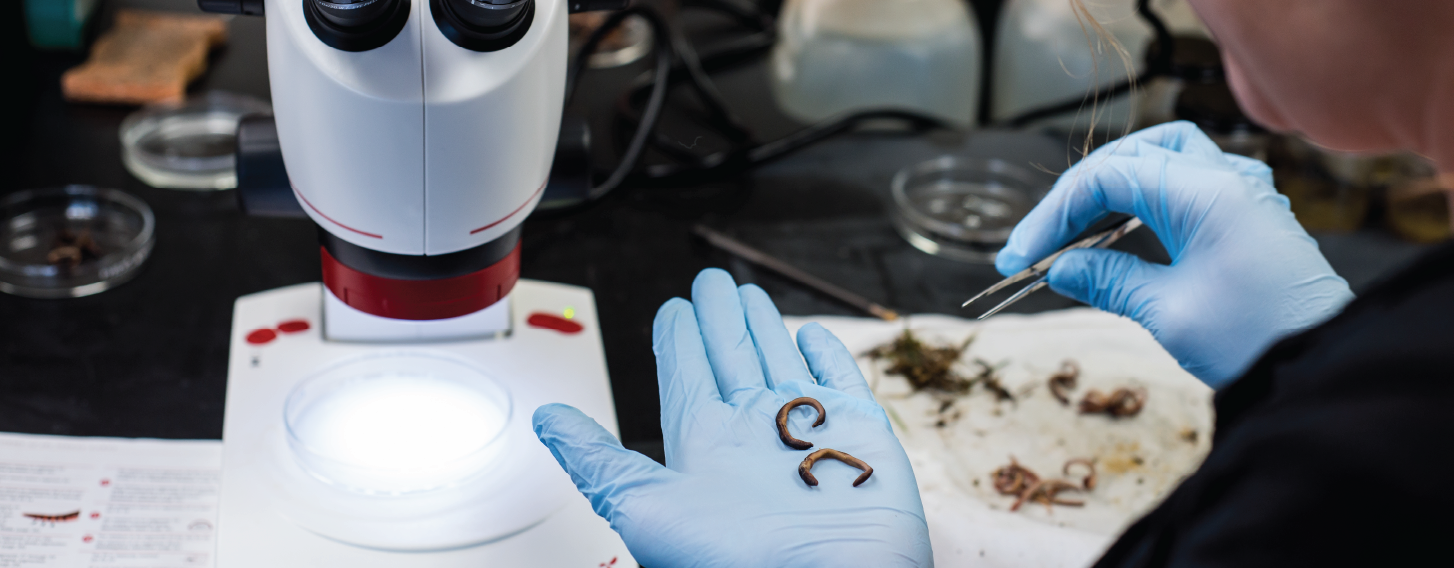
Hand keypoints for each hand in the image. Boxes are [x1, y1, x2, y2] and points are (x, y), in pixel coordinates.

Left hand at [533, 269, 930, 567]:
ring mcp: (808, 428)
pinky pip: (841, 380)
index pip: (686, 375)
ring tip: (749, 295)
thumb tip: (545, 419)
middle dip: (719, 317)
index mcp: (704, 444)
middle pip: (731, 356)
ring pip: (780, 358)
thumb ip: (594, 459)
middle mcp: (754, 432)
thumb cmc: (736, 562)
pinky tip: (814, 336)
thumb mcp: (642, 505)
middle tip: (709, 283)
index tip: (671, 310)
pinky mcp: (861, 430)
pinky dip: (829, 355)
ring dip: (765, 325)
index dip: (677, 339)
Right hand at [996, 121, 1353, 386]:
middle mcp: (1227, 180)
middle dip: (1077, 195)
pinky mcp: (1250, 215)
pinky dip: (1145, 197)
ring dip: (1111, 185)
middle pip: (1131, 155)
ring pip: (1161, 156)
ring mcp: (1243, 193)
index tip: (1022, 256)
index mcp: (1207, 192)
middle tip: (1041, 241)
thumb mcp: (1168, 313)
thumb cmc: (1259, 341)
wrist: (1329, 367)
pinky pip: (1187, 182)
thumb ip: (1109, 280)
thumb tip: (1061, 267)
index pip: (1108, 176)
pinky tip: (1123, 230)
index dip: (1054, 213)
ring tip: (1076, 228)